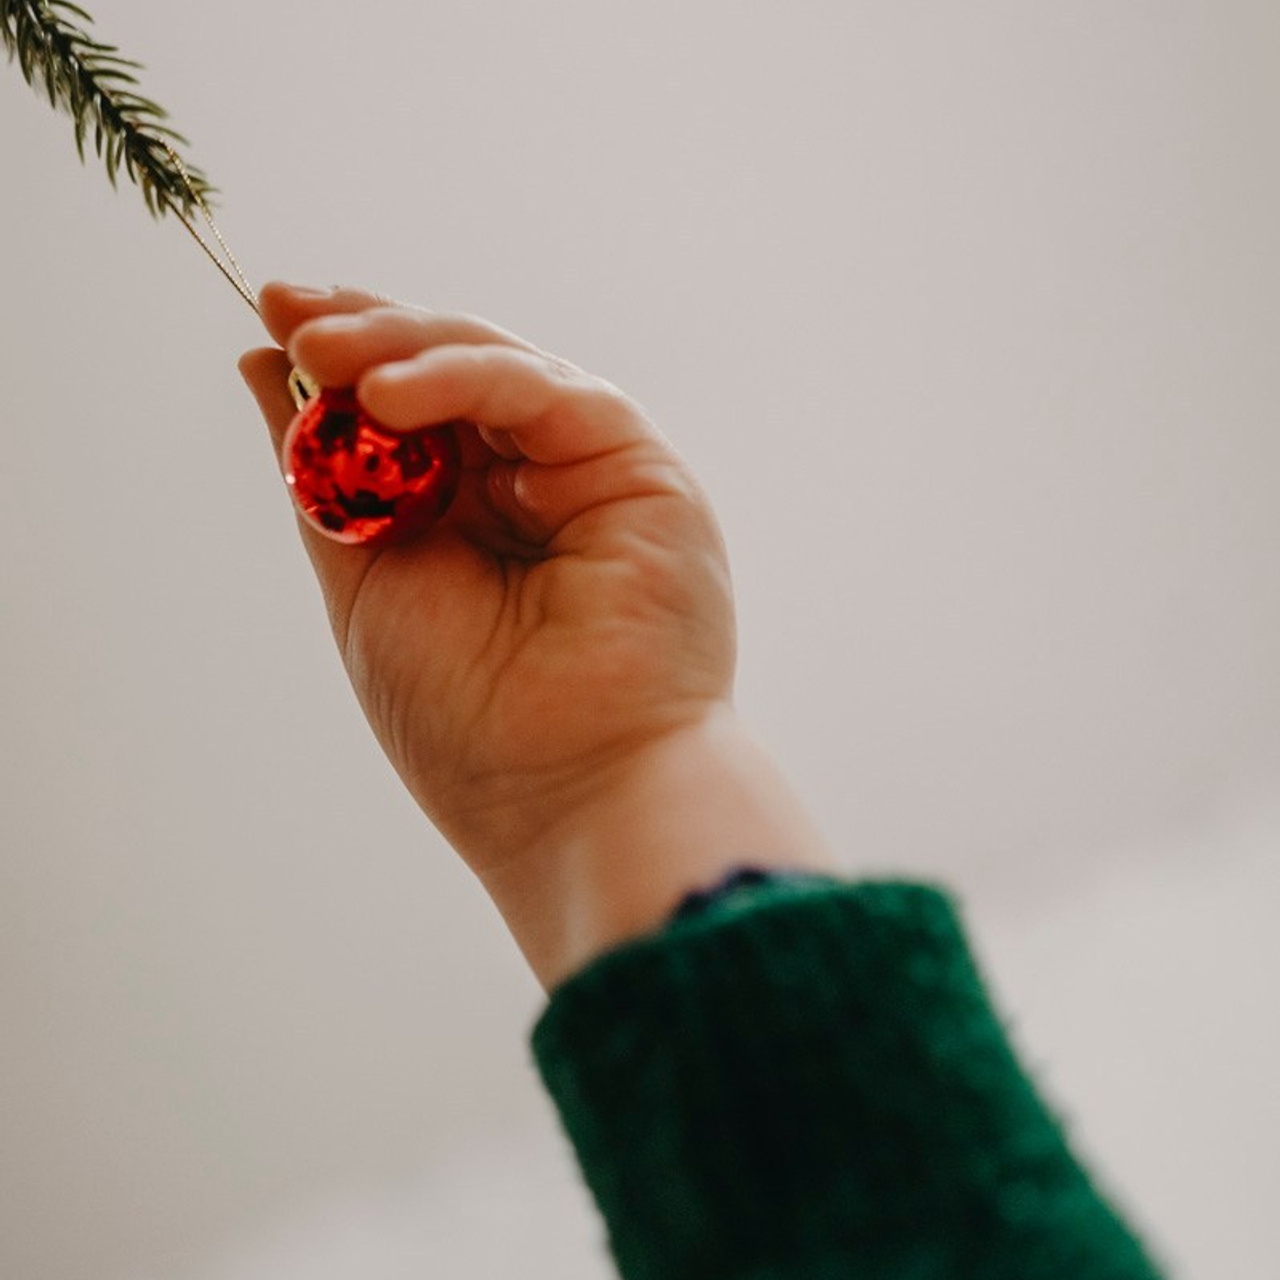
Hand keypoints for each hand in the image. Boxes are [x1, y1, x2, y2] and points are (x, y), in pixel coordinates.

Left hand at [240, 286, 733, 917]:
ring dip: (400, 347)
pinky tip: (386, 396)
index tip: (272, 320)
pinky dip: (463, 379)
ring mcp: (591, 471)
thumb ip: (327, 477)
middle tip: (287, 310)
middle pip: (450, 369)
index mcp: (478, 517)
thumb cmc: (472, 722)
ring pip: (493, 364)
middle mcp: (538, 484)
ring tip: (318, 354)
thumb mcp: (365, 581)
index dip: (345, 361)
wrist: (574, 794)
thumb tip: (267, 370)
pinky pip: (542, 393)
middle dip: (364, 336)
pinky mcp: (639, 466)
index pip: (413, 408)